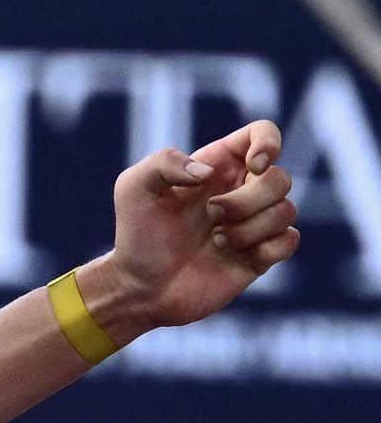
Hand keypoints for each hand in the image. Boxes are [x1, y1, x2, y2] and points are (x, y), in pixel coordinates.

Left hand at [83, 120, 296, 336]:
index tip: (252, 166)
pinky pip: (289, 240)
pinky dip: (265, 248)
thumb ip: (164, 162)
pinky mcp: (261, 255)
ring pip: (286, 210)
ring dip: (249, 228)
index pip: (262, 134)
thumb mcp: (133, 189)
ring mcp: (254, 223)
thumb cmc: (137, 235)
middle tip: (210, 215)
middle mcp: (241, 190)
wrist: (142, 288)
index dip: (268, 143)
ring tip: (215, 241)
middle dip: (247, 200)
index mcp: (217, 166)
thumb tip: (209, 172)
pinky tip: (235, 256)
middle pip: (280, 178)